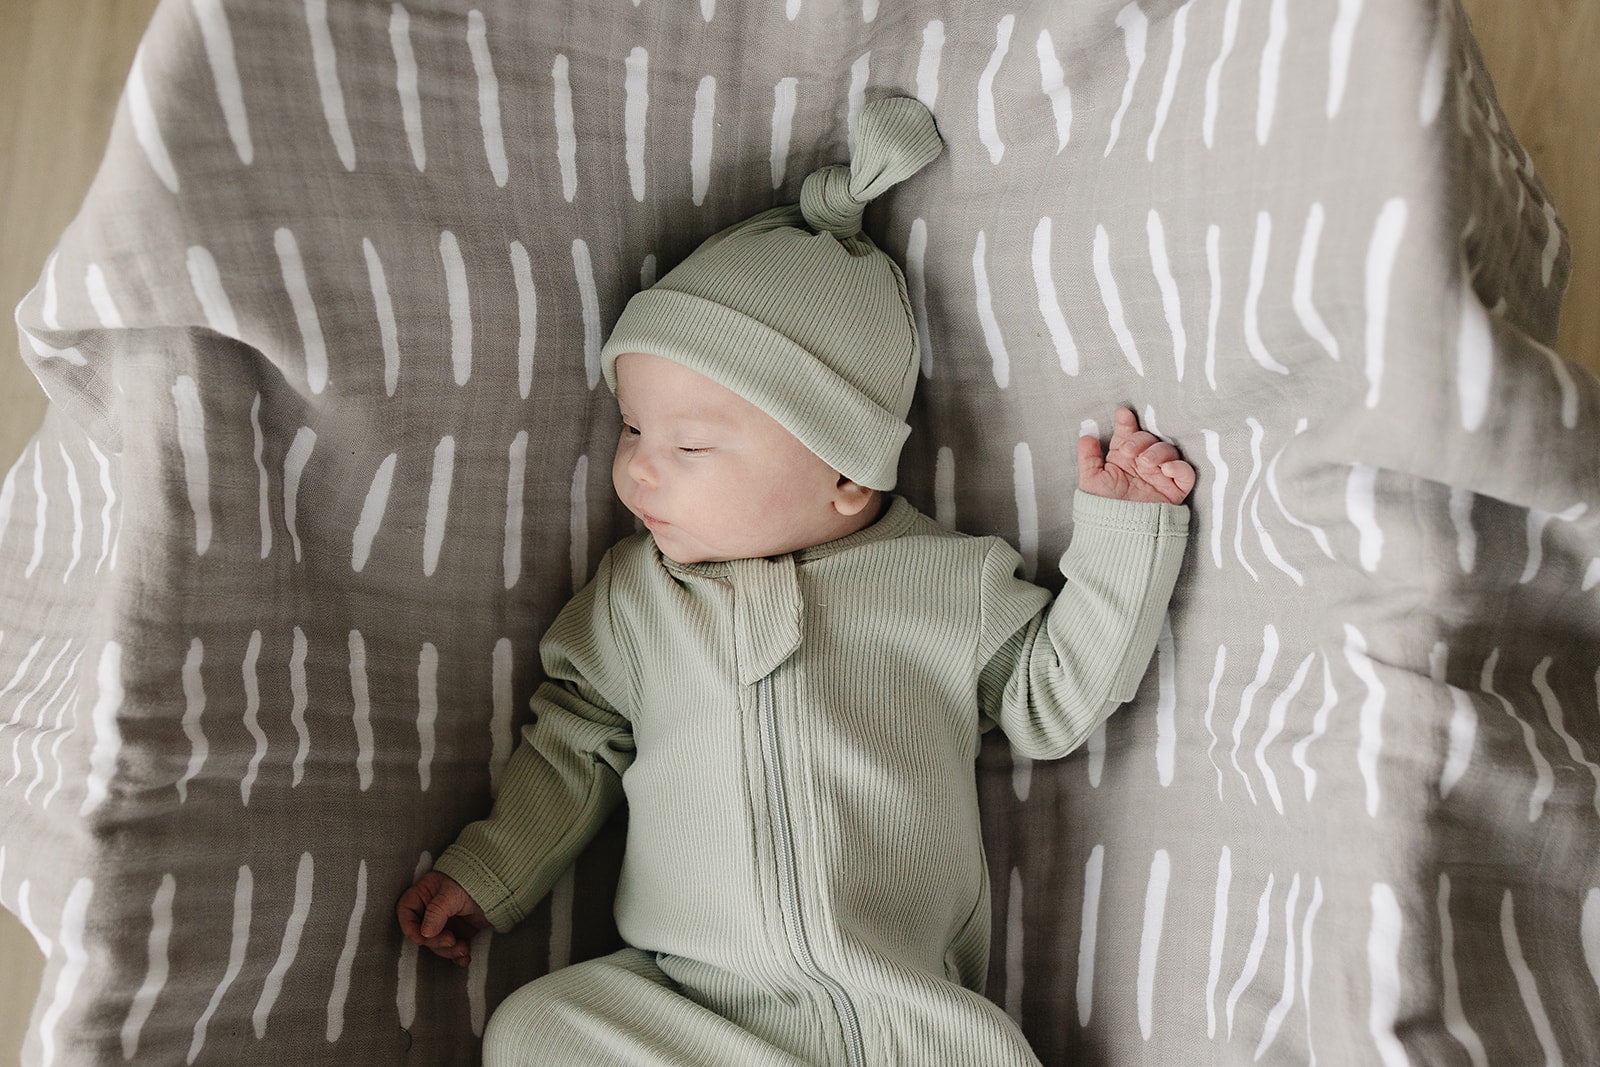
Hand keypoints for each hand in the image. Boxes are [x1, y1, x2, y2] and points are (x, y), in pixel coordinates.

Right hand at [397, 871, 489, 966]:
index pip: (406, 911)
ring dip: (448, 950)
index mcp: (424, 893)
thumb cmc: (473, 881)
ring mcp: (445, 922)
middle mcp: (431, 909)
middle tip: (450, 939)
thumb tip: (425, 934)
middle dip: (435, 941)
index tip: (420, 939)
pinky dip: (457, 955)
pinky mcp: (458, 932)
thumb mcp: (452, 893)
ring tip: (463, 948)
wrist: (501, 888)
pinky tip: (465, 959)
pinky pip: (452, 948)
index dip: (409, 927)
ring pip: (436, 943)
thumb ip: (436, 911)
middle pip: (421, 932)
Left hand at [1078, 408, 1195, 504]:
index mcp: (1124, 458)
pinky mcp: (1174, 490)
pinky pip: (1186, 473)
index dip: (1126, 423)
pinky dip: (1179, 467)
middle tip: (1129, 452)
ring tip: (1145, 463)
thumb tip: (1086, 435)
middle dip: (1140, 440)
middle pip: (1150, 439)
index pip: (1128, 434)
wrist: (1116, 532)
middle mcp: (1143, 463)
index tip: (1123, 414)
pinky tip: (1166, 469)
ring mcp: (1160, 475)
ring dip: (1158, 452)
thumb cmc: (1102, 508)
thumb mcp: (1091, 481)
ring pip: (1169, 451)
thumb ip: (1088, 458)